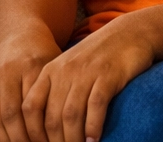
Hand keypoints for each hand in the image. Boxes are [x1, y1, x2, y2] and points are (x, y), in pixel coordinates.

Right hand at [0, 26, 60, 141]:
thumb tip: (75, 120)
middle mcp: (10, 72)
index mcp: (33, 65)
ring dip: (6, 140)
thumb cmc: (43, 52)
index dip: (41, 128)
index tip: (52, 141)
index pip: (35, 105)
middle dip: (23, 138)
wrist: (19, 34)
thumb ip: (60, 87)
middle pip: (13, 115)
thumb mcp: (56, 62)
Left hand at [20, 17, 153, 141]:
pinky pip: (95, 107)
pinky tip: (94, 139)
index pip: (30, 108)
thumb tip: (44, 129)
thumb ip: (55, 91)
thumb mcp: (70, 67)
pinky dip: (93, 127)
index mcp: (51, 70)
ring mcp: (87, 71)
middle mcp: (66, 71)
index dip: (32, 133)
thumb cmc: (99, 55)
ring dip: (73, 139)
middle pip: (52, 118)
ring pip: (71, 116)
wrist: (132, 31)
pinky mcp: (108, 74)